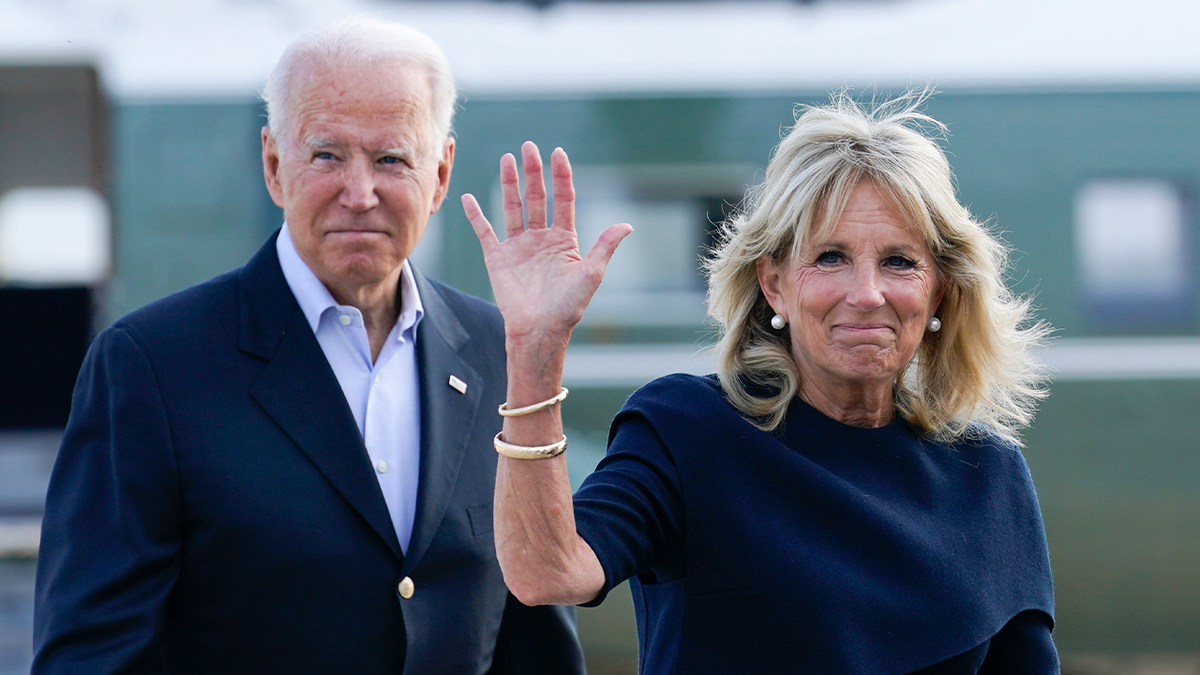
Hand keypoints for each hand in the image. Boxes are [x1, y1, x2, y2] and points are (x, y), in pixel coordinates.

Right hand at [462, 142, 631, 348]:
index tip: (558, 153)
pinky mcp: (498, 258)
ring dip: (510, 184)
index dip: (561, 176)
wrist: (539, 330)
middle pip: (538, 197)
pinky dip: (476, 216)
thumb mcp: (591, 274)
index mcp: (564, 240)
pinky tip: (469, 198)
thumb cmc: (568, 307)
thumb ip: (605, 246)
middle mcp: (541, 239)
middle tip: (529, 147)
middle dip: (534, 172)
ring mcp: (518, 247)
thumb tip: (627, 225)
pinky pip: (485, 232)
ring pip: (513, 207)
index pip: (563, 200)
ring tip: (507, 159)